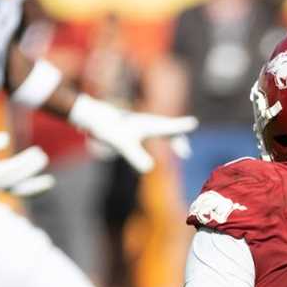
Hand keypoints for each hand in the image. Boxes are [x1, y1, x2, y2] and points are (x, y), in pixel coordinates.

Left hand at [68, 95, 197, 173]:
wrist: (93, 117)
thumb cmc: (108, 129)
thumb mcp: (122, 144)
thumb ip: (136, 156)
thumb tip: (149, 169)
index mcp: (149, 124)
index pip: (170, 127)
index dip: (181, 127)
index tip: (194, 123)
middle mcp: (148, 122)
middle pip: (169, 129)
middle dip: (179, 139)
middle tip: (186, 152)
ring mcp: (141, 124)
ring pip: (162, 130)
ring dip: (172, 138)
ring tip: (181, 149)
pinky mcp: (134, 128)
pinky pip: (154, 132)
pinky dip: (162, 138)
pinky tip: (158, 145)